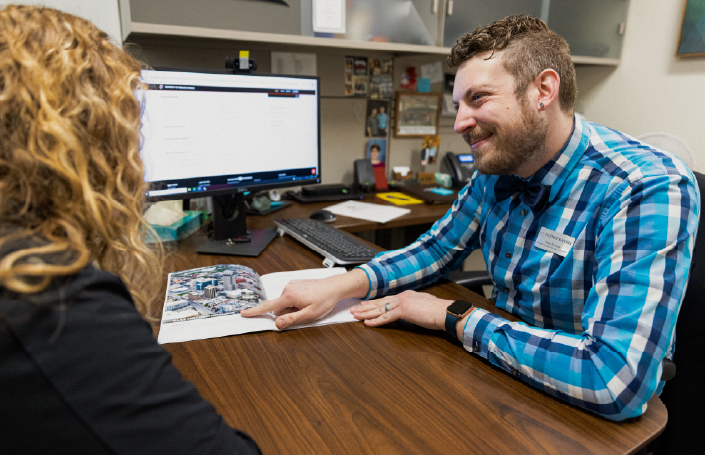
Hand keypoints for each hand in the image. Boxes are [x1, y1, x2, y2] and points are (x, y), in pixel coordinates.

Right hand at [241, 269, 368, 328]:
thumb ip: (292, 319)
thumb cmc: (324, 300)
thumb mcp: (310, 315)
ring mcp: (291, 285)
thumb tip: (277, 324)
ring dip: (292, 307)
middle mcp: (287, 288)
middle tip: (303, 312)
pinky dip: (295, 301)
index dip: (255, 312)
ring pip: (284, 303)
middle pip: (278, 307)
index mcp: (289, 296)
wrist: (333, 287)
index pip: (268, 306)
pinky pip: (289, 297)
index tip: (243, 313)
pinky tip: (306, 300)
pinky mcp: (295, 284)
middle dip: (287, 313)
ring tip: (306, 305)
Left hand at [350, 290, 453, 331]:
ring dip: (366, 313)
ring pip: (380, 309)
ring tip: (355, 316)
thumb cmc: (438, 312)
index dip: (374, 302)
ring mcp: (402, 303)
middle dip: (366, 307)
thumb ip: (415, 307)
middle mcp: (403, 297)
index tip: (364, 304)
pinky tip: (368, 323)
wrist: (445, 312)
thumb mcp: (424, 306)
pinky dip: (376, 320)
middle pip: (380, 302)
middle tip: (354, 309)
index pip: (387, 299)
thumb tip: (411, 311)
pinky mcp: (404, 311)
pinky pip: (386, 316)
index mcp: (407, 295)